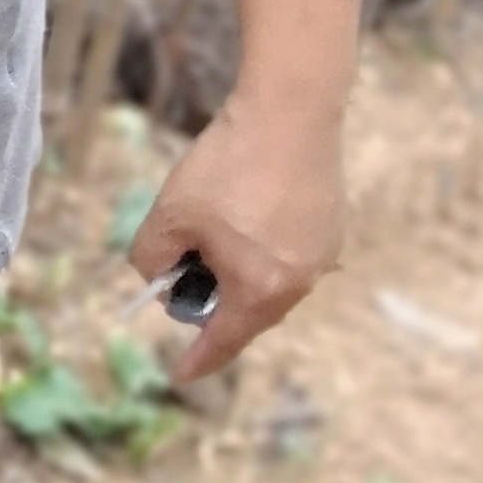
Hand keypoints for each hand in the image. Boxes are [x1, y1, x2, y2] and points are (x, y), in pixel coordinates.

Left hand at [129, 90, 346, 387]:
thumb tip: (159, 275)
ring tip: (212, 234)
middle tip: (182, 276)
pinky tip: (245, 214)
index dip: (198, 359)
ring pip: (271, 282)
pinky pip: (289, 255)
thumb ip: (151, 258)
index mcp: (261, 289)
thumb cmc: (227, 165)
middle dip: (214, 302)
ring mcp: (323, 253)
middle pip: (250, 312)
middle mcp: (301, 281)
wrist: (290, 108)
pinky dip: (263, 251)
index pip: (223, 340)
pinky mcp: (332, 225)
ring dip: (239, 273)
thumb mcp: (169, 215)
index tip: (180, 375)